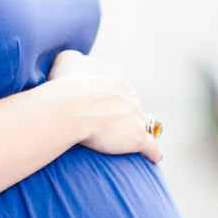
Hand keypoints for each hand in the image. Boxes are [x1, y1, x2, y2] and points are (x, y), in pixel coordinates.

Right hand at [46, 48, 162, 163]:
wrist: (71, 106)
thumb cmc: (65, 84)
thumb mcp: (67, 60)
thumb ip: (76, 60)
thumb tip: (77, 63)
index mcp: (115, 76)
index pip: (116, 85)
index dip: (106, 95)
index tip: (95, 103)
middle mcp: (129, 92)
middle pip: (129, 103)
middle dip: (119, 111)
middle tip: (101, 122)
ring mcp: (136, 114)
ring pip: (139, 123)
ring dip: (132, 130)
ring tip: (120, 141)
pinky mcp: (137, 136)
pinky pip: (151, 147)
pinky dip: (151, 152)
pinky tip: (152, 157)